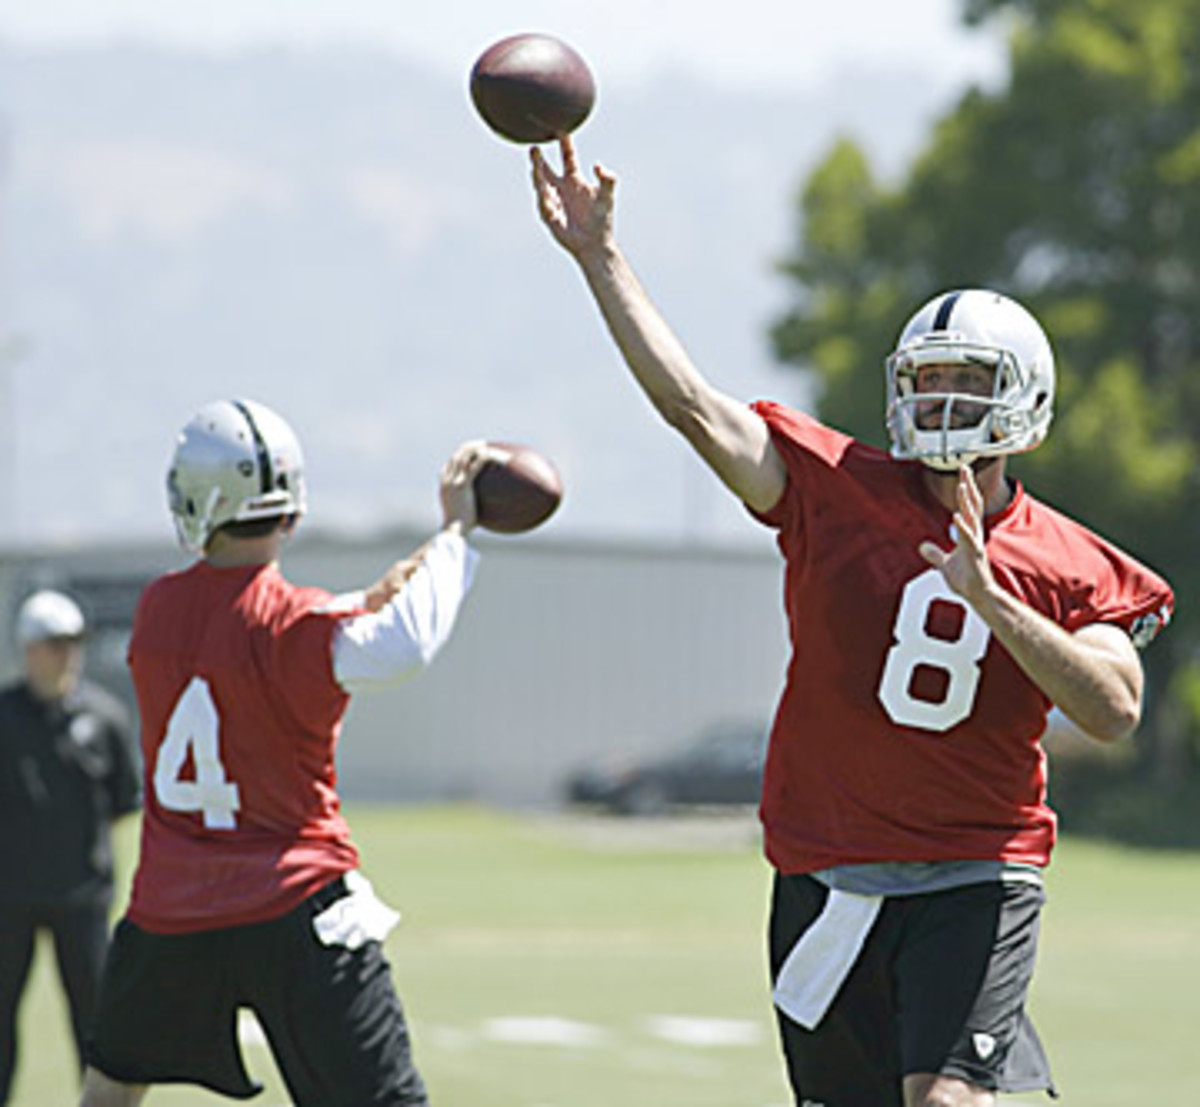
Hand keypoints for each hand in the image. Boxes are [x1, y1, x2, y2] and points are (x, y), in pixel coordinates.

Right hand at [438, 439, 493, 533]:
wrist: (453, 530)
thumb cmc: (459, 529)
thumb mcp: (462, 517)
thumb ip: (469, 510)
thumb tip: (483, 513)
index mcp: (444, 486)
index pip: (449, 466)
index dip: (458, 457)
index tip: (469, 454)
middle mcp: (447, 480)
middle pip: (456, 456)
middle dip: (468, 448)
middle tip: (481, 444)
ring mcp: (454, 480)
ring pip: (466, 456)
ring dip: (477, 448)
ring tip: (489, 446)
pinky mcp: (464, 484)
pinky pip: (477, 465)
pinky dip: (486, 457)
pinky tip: (495, 456)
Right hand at [530, 135, 615, 258]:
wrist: (595, 243)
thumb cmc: (601, 219)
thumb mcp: (607, 196)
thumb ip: (608, 179)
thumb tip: (598, 166)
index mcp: (574, 179)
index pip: (567, 157)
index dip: (564, 143)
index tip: (560, 130)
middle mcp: (561, 188)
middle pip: (547, 169)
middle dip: (540, 159)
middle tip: (535, 148)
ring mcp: (554, 202)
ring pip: (542, 186)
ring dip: (538, 177)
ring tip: (536, 168)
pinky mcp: (551, 217)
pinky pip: (545, 208)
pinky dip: (545, 202)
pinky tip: (545, 197)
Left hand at [918, 466, 995, 605]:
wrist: (977, 596)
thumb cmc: (966, 580)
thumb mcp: (945, 565)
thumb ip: (934, 554)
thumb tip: (922, 547)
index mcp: (968, 534)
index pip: (968, 507)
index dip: (966, 490)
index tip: (963, 474)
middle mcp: (974, 535)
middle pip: (973, 505)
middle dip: (969, 486)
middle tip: (965, 467)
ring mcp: (975, 544)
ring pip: (973, 517)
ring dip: (967, 501)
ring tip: (962, 485)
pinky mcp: (975, 555)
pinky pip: (969, 538)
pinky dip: (962, 526)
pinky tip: (956, 515)